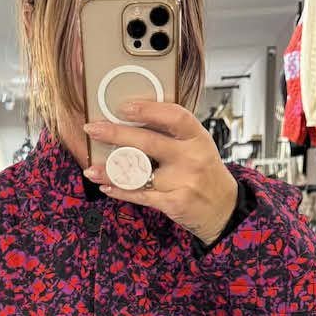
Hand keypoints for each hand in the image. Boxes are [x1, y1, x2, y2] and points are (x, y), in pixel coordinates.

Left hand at [83, 98, 238, 246]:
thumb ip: (173, 135)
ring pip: (139, 173)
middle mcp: (192, 157)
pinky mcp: (174, 203)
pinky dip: (121, 191)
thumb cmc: (206, 174)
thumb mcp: (198, 147)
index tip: (124, 106)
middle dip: (116, 134)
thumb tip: (134, 120)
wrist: (224, 209)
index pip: (174, 116)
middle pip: (149, 142)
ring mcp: (183, 181)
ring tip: (92, 168)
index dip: (148, 110)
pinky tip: (107, 186)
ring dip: (111, 170)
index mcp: (198, 137)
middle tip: (93, 129)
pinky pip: (141, 195)